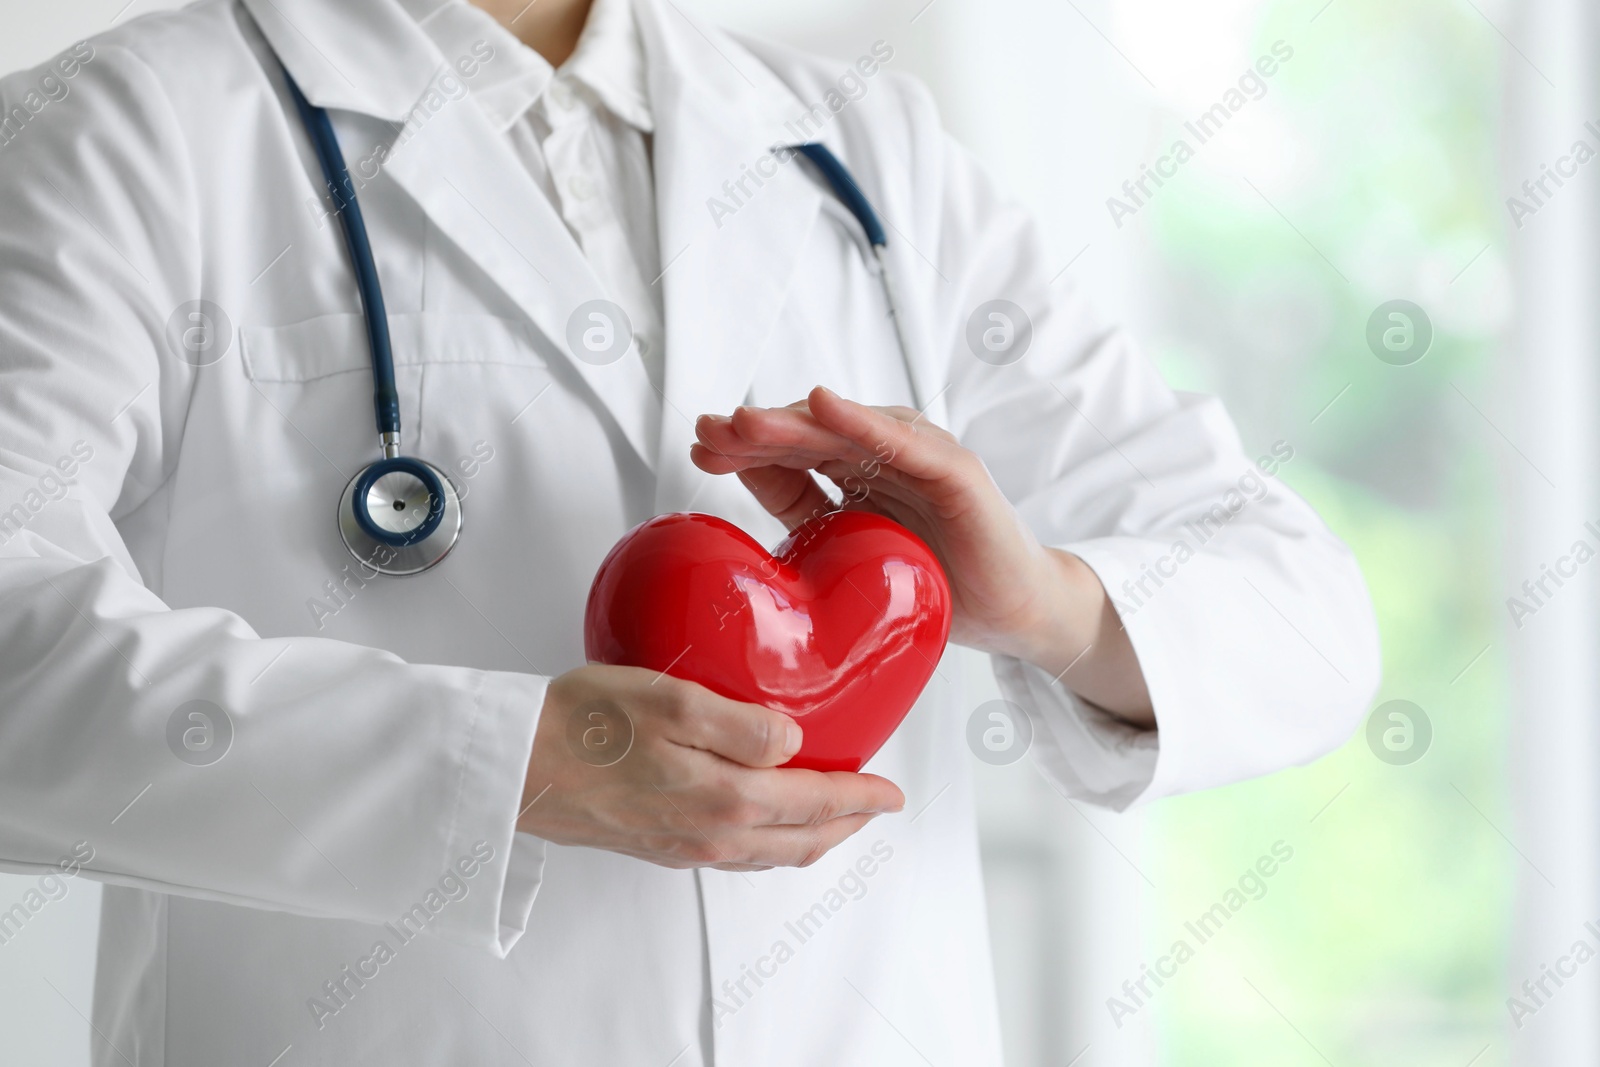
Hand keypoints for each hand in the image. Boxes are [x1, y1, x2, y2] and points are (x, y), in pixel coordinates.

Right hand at [518, 664, 904, 870]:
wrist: (512, 767)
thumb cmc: (581, 724)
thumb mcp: (670, 700)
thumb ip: (742, 722)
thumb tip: (795, 738)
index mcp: (725, 798)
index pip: (817, 803)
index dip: (863, 796)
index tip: (893, 791)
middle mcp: (711, 834)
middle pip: (802, 841)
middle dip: (847, 824)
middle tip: (876, 804)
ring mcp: (684, 846)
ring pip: (771, 854)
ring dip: (811, 837)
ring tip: (833, 813)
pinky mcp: (658, 845)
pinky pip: (736, 854)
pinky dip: (770, 842)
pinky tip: (763, 821)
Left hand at [691, 386, 1152, 725]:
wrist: (1014, 615)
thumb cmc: (935, 585)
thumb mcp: (849, 554)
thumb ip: (802, 515)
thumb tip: (736, 486)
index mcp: (857, 475)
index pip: (792, 454)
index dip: (746, 448)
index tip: (700, 449)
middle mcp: (886, 457)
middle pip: (811, 434)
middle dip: (757, 431)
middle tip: (709, 431)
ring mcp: (922, 458)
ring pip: (847, 431)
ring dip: (794, 421)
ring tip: (746, 420)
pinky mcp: (956, 472)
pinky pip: (904, 442)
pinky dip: (864, 421)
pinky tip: (824, 406)